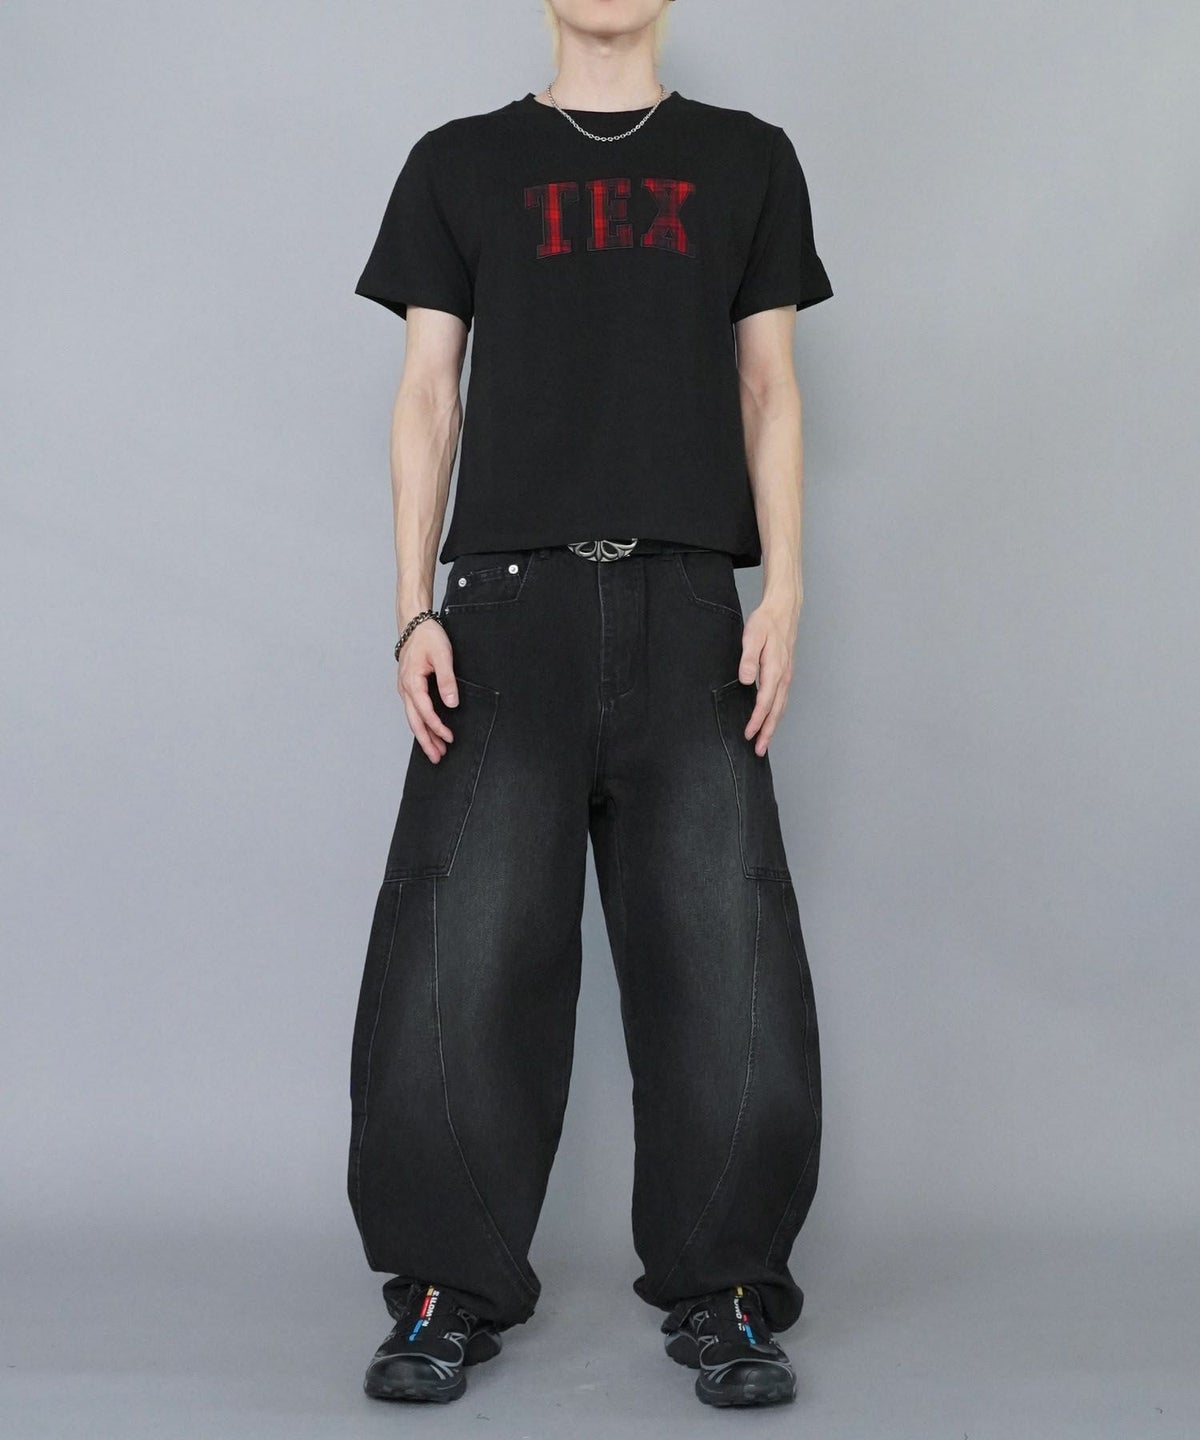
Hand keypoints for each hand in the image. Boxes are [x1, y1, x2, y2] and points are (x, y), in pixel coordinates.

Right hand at [397, 617, 459, 761]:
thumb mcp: (443, 656)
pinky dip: (421, 724)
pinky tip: (429, 732)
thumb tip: (451, 703)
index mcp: (412, 682)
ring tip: (436, 751)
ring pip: (413, 718)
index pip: (425, 712)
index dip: (437, 727)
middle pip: (414, 722)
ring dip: (424, 735)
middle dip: (426, 742)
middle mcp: (405, 688)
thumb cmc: (428, 637)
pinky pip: (413, 711)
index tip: (449, 738)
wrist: (414, 624)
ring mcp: (405, 689)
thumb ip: (447, 680)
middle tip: (437, 758)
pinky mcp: (409, 687)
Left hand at [738, 598, 799, 755]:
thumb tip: (746, 680)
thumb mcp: (752, 636)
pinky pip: (782, 699)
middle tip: (759, 750)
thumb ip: (748, 659)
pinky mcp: (785, 673)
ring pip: (781, 707)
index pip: (765, 701)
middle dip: (768, 732)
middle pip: (776, 710)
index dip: (757, 720)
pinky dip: (777, 714)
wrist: (783, 610)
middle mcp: (783, 675)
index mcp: (774, 668)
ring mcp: (786, 675)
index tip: (749, 734)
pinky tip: (771, 720)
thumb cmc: (766, 622)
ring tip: (764, 742)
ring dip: (773, 726)